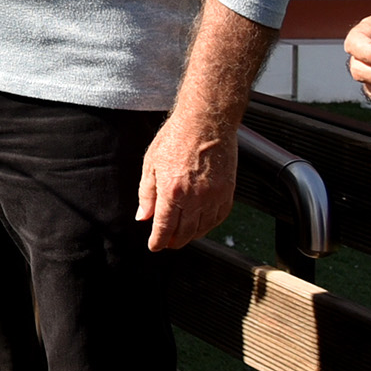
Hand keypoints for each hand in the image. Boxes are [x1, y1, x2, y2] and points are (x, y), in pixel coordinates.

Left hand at [136, 111, 237, 251]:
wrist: (206, 123)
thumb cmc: (176, 138)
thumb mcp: (151, 163)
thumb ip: (146, 194)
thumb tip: (143, 217)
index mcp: (171, 191)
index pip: (164, 227)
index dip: (158, 241)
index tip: (154, 246)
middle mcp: (194, 198)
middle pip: (184, 232)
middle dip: (174, 242)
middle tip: (167, 243)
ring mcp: (213, 197)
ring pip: (202, 228)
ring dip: (191, 236)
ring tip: (182, 236)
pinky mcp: (227, 193)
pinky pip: (218, 218)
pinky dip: (208, 226)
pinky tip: (200, 225)